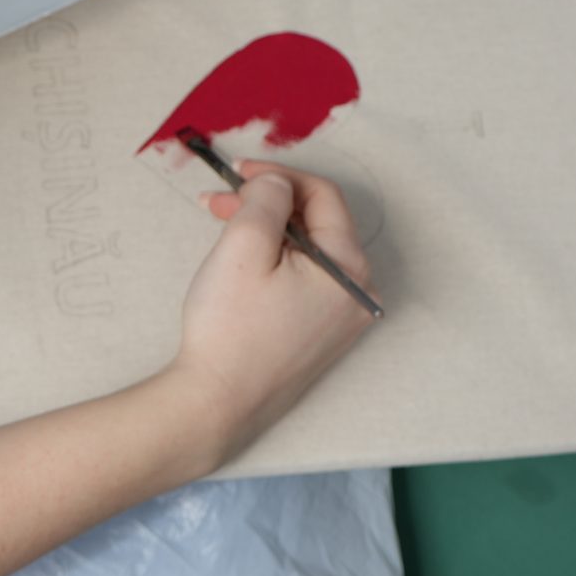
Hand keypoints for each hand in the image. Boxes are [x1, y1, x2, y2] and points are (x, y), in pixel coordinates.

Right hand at [160, 160, 376, 467]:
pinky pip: (302, 279)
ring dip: (265, 229)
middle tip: (219, 201)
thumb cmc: (231, 327)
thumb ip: (267, 198)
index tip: (237, 172)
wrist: (217, 403)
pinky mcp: (319, 335)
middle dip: (266, 203)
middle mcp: (358, 293)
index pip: (323, 196)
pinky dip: (272, 259)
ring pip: (306, 250)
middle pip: (316, 222)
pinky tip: (240, 259)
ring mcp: (341, 318)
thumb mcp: (245, 244)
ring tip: (221, 226)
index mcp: (350, 268)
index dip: (279, 175)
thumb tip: (277, 184)